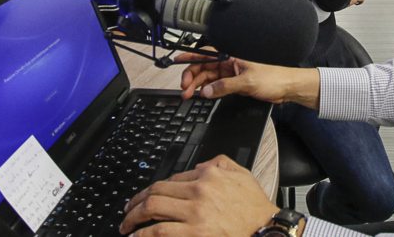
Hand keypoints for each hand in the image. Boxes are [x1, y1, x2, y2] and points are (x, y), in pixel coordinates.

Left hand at [120, 155, 276, 236]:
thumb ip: (221, 164)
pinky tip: (136, 236)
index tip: (145, 197)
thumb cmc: (256, 208)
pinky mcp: (194, 233)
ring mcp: (195, 213)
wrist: (267, 230)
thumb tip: (202, 165)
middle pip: (156, 192)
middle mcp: (199, 191)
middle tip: (127, 210)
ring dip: (134, 217)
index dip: (153, 189)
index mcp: (208, 175)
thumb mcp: (242, 174)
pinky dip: (143, 234)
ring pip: (153, 208)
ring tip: (126, 224)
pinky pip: (160, 231)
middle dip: (136, 202)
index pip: (172, 179)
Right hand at [177, 53, 319, 109]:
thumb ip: (224, 87)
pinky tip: (201, 96)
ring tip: (188, 95)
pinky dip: (208, 91)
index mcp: (232, 57)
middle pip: (204, 68)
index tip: (178, 61)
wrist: (287, 88)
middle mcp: (230, 65)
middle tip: (184, 88)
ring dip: (197, 86)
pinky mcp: (235, 85)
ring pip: (208, 79)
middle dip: (191, 77)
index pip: (206, 54)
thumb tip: (206, 91)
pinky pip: (216, 87)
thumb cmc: (273, 78)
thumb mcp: (247, 82)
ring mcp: (231, 75)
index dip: (191, 57)